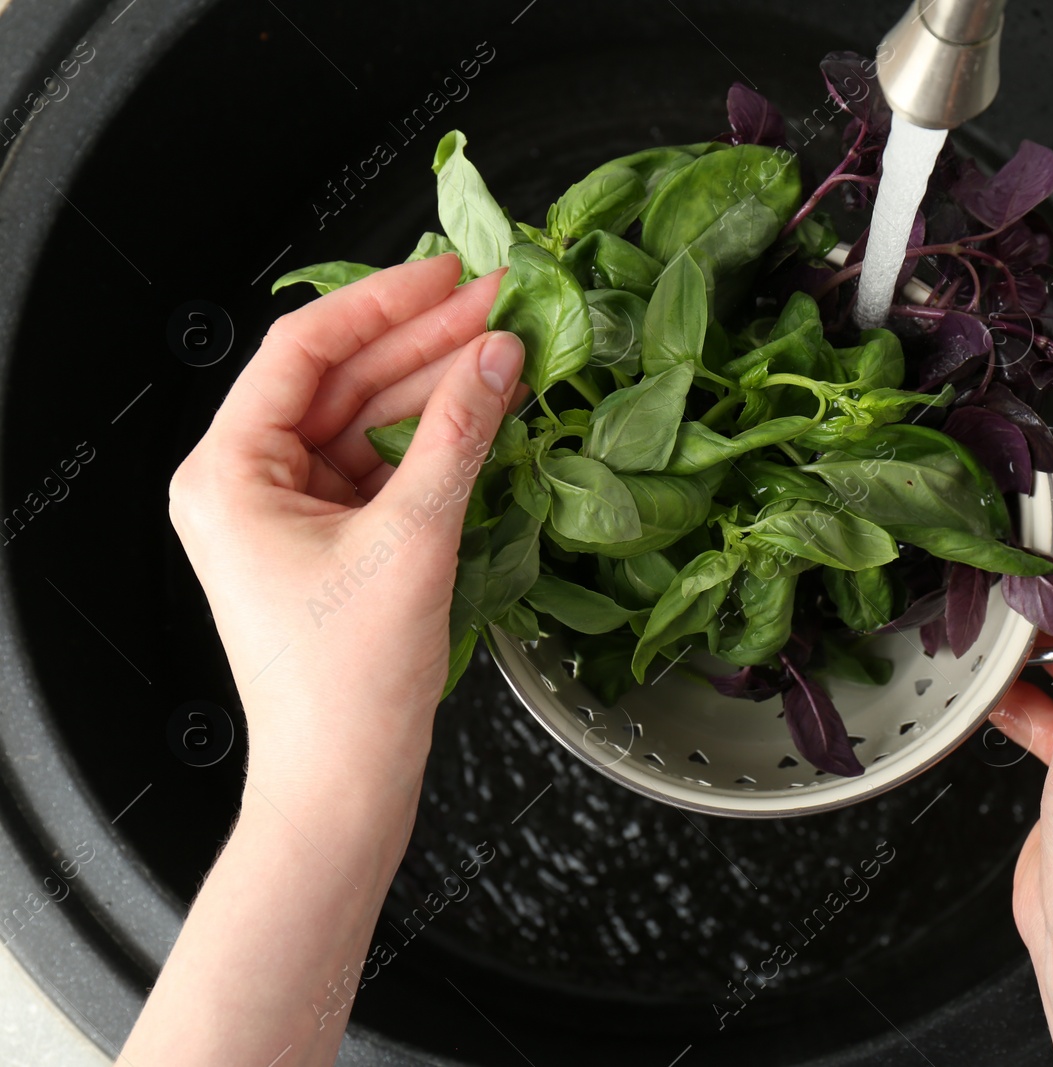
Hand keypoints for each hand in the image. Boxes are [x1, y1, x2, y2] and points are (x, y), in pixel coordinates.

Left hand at [167, 254, 521, 811]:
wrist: (343, 786)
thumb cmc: (347, 685)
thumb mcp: (411, 542)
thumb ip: (458, 436)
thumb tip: (499, 353)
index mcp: (228, 472)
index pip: (304, 350)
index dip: (383, 302)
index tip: (451, 272)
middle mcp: (247, 483)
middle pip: (341, 381)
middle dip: (424, 341)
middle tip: (502, 303)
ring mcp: (289, 513)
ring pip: (368, 421)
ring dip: (436, 388)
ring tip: (508, 350)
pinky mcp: (330, 541)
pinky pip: (383, 467)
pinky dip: (434, 440)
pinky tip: (484, 410)